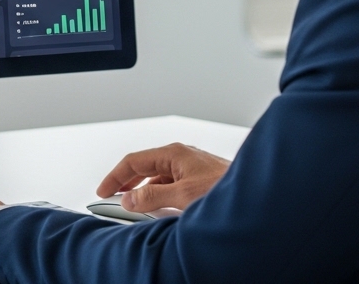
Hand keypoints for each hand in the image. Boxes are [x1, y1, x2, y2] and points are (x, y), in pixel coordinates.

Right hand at [96, 142, 230, 212]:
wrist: (255, 194)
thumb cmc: (224, 189)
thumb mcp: (182, 196)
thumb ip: (152, 196)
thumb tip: (129, 198)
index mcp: (173, 153)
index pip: (133, 161)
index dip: (115, 177)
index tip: (103, 191)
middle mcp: (181, 156)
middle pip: (143, 166)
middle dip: (126, 182)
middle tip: (112, 197)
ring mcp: (190, 166)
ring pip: (157, 175)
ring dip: (142, 189)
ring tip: (132, 204)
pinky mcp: (198, 178)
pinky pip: (170, 183)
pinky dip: (158, 193)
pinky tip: (158, 206)